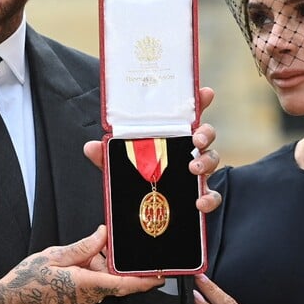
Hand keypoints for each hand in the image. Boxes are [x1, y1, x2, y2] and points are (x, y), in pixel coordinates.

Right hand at [0, 226, 164, 303]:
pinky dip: (89, 272)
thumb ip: (83, 247)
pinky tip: (74, 263)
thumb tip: (103, 235)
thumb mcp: (54, 256)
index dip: (145, 281)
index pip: (124, 284)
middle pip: (114, 278)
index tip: (162, 275)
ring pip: (102, 281)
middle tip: (106, 244)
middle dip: (112, 262)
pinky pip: (92, 286)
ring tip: (78, 253)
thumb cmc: (26, 282)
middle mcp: (89, 298)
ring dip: (97, 265)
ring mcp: (83, 303)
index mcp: (86, 285)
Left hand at [83, 86, 221, 212]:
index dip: (199, 102)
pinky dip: (209, 198)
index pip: (188, 115)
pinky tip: (199, 202)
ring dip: (206, 161)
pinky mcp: (200, 193)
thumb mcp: (120, 164)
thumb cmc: (137, 177)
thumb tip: (91, 146)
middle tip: (196, 139)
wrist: (144, 211)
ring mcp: (197, 172)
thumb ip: (107, 155)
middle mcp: (188, 150)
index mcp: (172, 137)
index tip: (206, 92)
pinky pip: (212, 195)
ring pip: (212, 159)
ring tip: (194, 169)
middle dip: (205, 133)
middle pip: (206, 134)